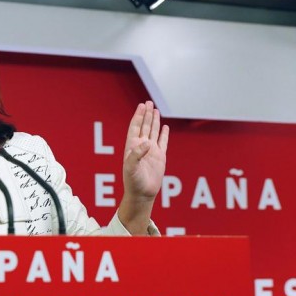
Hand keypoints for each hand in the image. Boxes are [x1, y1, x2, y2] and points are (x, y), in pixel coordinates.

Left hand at [119, 101, 168, 232]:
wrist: (142, 193)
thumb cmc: (133, 182)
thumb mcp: (131, 168)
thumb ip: (136, 154)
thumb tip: (146, 142)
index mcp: (132, 146)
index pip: (135, 127)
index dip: (138, 116)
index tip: (141, 105)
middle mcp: (141, 146)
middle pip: (144, 126)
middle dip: (146, 114)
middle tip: (148, 102)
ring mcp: (151, 151)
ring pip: (153, 132)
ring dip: (154, 121)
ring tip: (155, 110)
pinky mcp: (160, 157)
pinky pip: (163, 142)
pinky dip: (164, 134)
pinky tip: (165, 127)